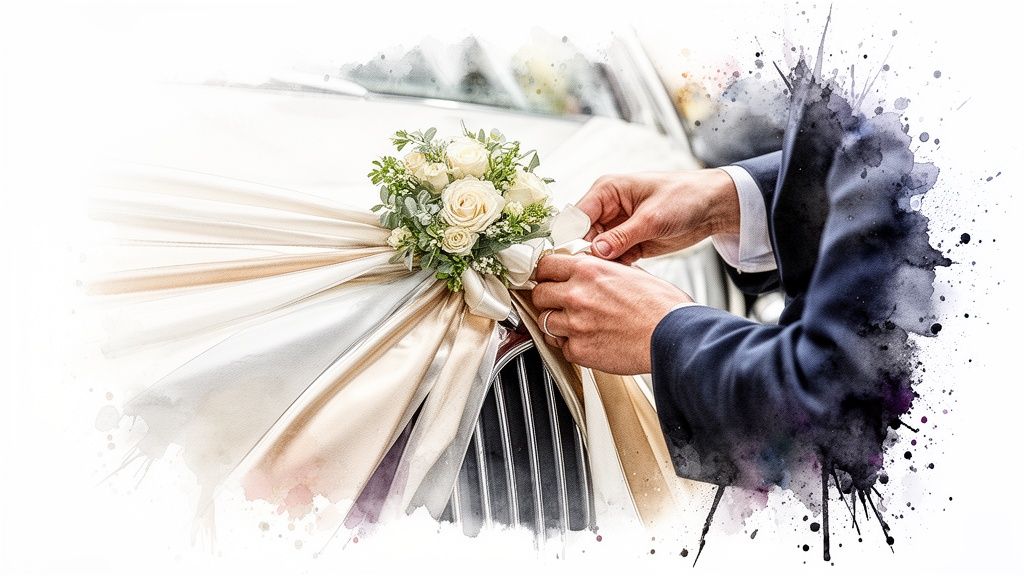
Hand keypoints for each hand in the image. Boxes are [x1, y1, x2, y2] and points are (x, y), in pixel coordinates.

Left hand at [531, 254, 692, 374]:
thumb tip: (590, 271)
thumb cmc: (662, 306)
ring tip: (575, 325)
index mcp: (588, 270)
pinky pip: (561, 347)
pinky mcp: (579, 350)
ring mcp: (575, 324)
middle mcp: (577, 295)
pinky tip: (587, 341)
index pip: (545, 266)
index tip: (548, 279)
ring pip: (544, 322)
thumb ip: (602, 271)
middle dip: (547, 299)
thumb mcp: (630, 273)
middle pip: (538, 295)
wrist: (673, 336)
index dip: (546, 274)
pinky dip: (570, 346)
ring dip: (556, 324)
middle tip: (558, 303)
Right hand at [576, 168, 739, 263]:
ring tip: (608, 278)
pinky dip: (614, 269)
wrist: (713, 207)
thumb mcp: (653, 217)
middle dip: (585, 256)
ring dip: (600, 265)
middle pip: (581, 237)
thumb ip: (622, 236)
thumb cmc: (685, 197)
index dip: (572, 239)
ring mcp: (616, 228)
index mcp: (606, 191)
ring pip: (595, 251)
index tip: (574, 261)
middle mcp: (607, 209)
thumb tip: (596, 252)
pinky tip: (621, 278)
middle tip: (592, 275)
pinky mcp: (628, 243)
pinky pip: (612, 260)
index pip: (576, 217)